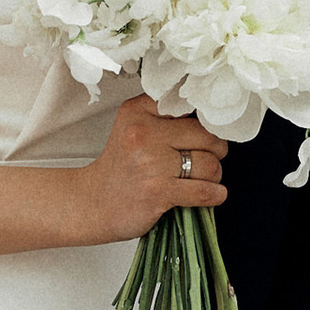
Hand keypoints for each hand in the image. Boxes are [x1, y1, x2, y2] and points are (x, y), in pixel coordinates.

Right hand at [78, 94, 228, 244]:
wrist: (93, 203)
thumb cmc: (120, 167)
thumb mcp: (132, 127)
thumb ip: (164, 115)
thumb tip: (209, 116)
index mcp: (137, 111)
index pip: (189, 107)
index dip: (204, 122)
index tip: (202, 134)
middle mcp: (143, 133)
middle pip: (206, 135)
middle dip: (215, 150)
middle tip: (207, 158)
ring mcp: (151, 163)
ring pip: (209, 164)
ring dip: (214, 175)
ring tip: (201, 178)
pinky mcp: (158, 191)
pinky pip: (204, 190)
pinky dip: (215, 194)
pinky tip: (212, 194)